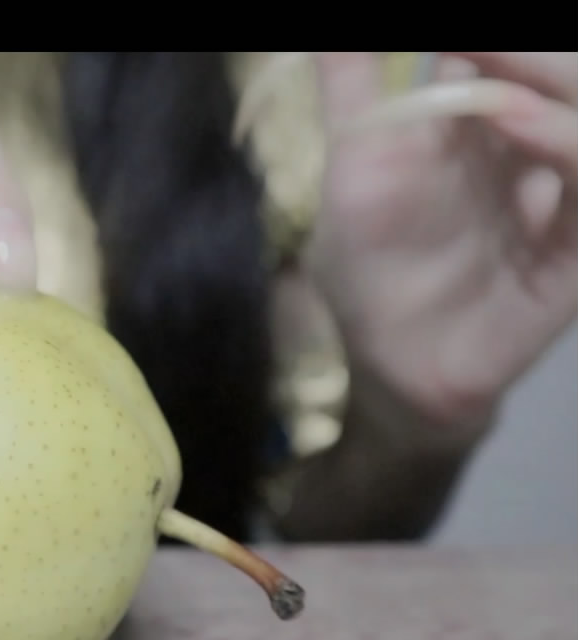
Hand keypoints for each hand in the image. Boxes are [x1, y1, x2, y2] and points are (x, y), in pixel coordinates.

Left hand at [307, 52, 576, 436]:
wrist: (391, 360)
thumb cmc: (371, 261)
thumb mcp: (352, 162)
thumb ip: (351, 84)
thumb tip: (332, 27)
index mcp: (485, 121)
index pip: (509, 57)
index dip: (498, 42)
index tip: (459, 38)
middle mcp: (534, 147)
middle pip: (562, 77)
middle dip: (530, 55)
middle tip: (478, 45)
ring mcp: (561, 195)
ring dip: (553, 88)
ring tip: (496, 95)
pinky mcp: (575, 249)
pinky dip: (566, 146)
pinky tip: (519, 126)